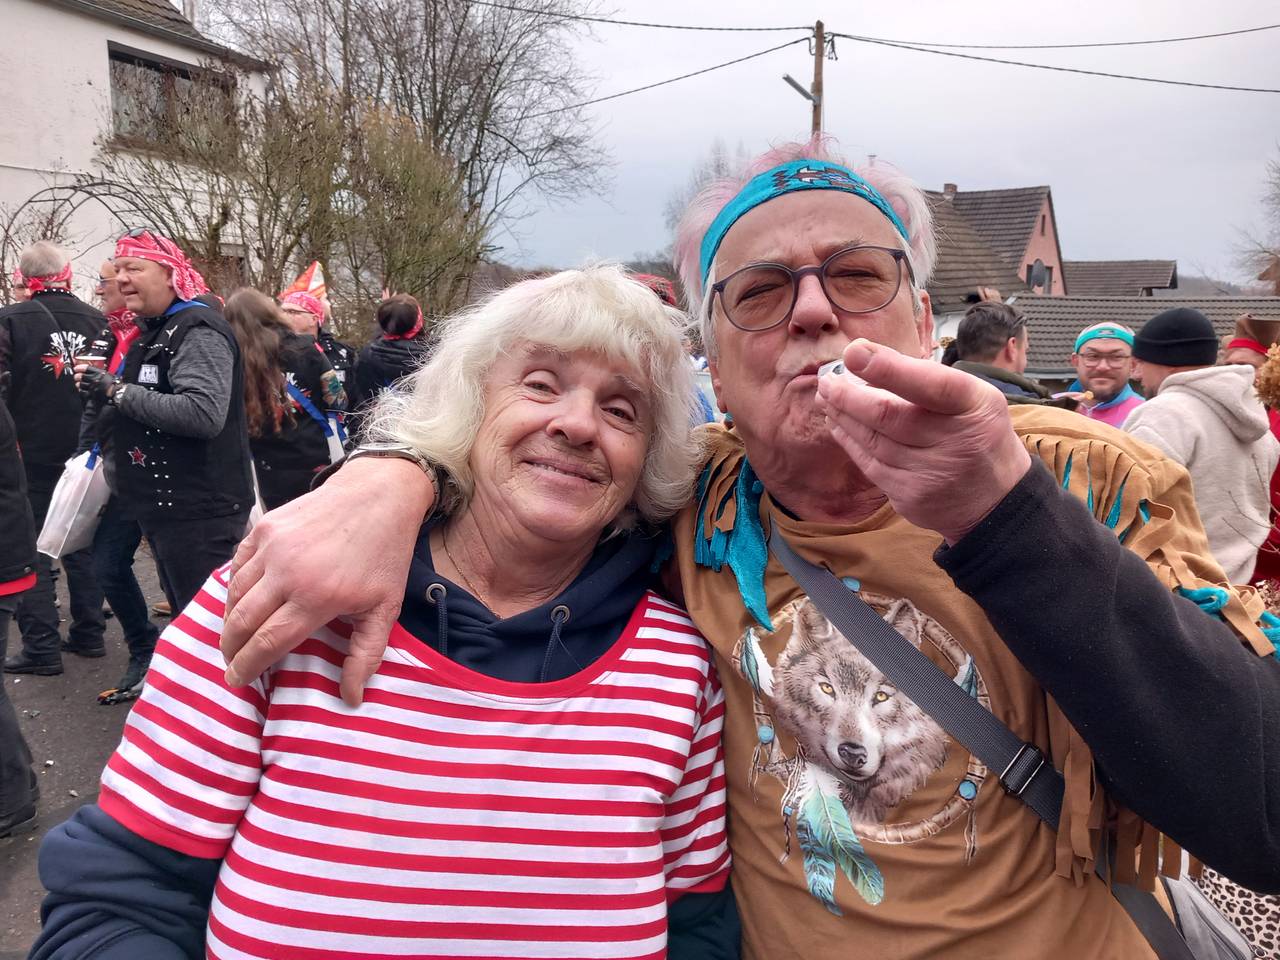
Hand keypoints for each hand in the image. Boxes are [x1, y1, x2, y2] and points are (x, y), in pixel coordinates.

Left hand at [75, 363, 117, 402]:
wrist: (117, 394)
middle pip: (81, 376)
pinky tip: (82, 389)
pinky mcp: (90, 394)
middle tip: (77, 376)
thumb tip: (88, 370)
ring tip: (80, 383)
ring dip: (79, 384)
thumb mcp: (107, 374)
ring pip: (80, 384)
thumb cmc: (114, 384)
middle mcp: (94, 379)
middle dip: (77, 376)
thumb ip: (98, 372)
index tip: (76, 368)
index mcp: (99, 373)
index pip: (86, 368)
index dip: (79, 368)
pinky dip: (81, 390)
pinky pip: (82, 391)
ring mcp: (92, 387)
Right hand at [221, 456, 436, 704]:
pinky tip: (241, 601)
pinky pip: (237, 565)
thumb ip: (366, 655)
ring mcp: (271, 546)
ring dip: (229, 620)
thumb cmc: (384, 555)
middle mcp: (287, 572)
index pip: (267, 643)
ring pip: (234, 594)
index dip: (248, 667)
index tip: (237, 681)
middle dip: (231, 650)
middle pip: (241, 622)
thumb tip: (351, 699)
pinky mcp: (264, 527)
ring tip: (236, 637)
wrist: (378, 495)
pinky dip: (233, 587)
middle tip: (232, 664)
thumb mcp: (385, 608)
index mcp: (316, 598)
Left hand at [816, 338, 1031, 544]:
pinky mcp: (910, 497)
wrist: (996, 501)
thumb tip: (867, 355)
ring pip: (872, 440)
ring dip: (842, 415)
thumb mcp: (970, 397)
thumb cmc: (975, 433)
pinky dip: (849, 440)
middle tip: (827, 379)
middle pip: (888, 415)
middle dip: (848, 395)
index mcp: (974, 405)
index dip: (888, 369)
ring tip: (827, 396)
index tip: (853, 352)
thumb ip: (924, 376)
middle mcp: (955, 441)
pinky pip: (869, 464)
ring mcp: (931, 473)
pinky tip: (838, 423)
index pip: (931, 384)